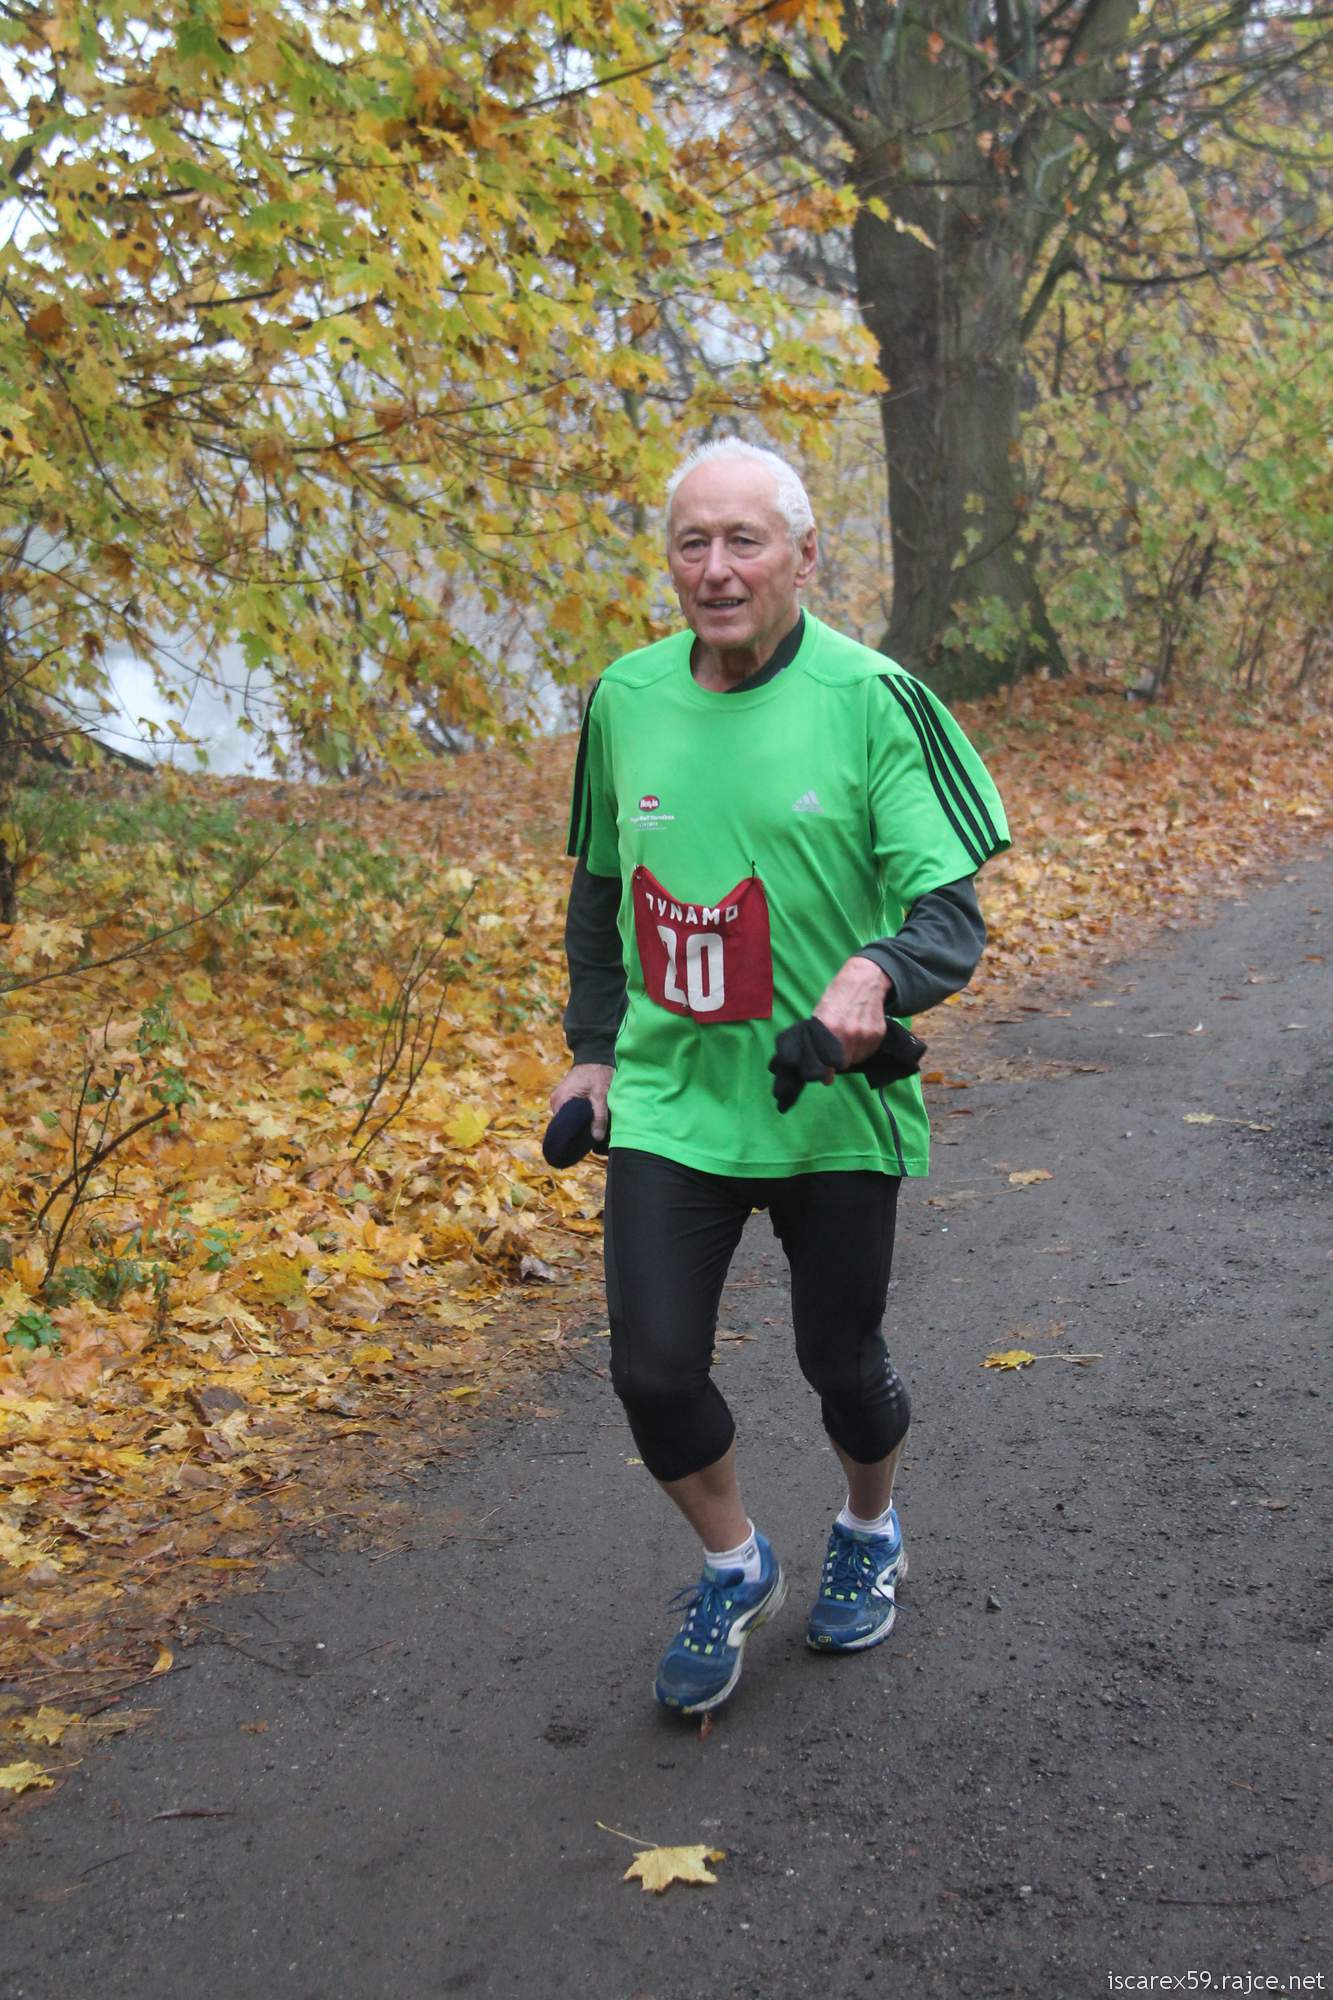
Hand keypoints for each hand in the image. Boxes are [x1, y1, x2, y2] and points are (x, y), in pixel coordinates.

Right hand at [549, 1062, 613, 1141]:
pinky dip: (577, 1118)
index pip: (560, 1128)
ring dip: (577, 1125)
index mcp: (560, 1101)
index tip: (583, 1145)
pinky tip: (587, 1123)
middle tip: (589, 1141)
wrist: (594, 1055)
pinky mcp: (565, 1097)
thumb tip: (597, 1138)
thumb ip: (599, 1116)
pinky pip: (569, 1112)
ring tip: (589, 1133)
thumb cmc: (597, 1073)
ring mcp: (559, 1098)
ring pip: (567, 1119)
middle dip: (575, 1132)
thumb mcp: (600, 1095)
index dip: (571, 1137)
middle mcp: (555, 1101)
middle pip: (563, 1124)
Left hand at [812, 956, 893, 1071]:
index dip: (824, 1073)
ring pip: (856, 1059)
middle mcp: (847, 1033)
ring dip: (851, 1054)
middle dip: (837, 1061)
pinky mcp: (878, 1035)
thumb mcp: (820, 1015)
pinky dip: (863, 1048)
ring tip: (849, 1037)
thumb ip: (817, 1039)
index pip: (825, 1063)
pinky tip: (860, 1034)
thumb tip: (819, 1065)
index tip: (825, 1077)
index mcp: (828, 1028)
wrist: (864, 982)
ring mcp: (865, 1035)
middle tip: (836, 1050)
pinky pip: (868, 1052)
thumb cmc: (837, 998)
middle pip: (841, 1064)